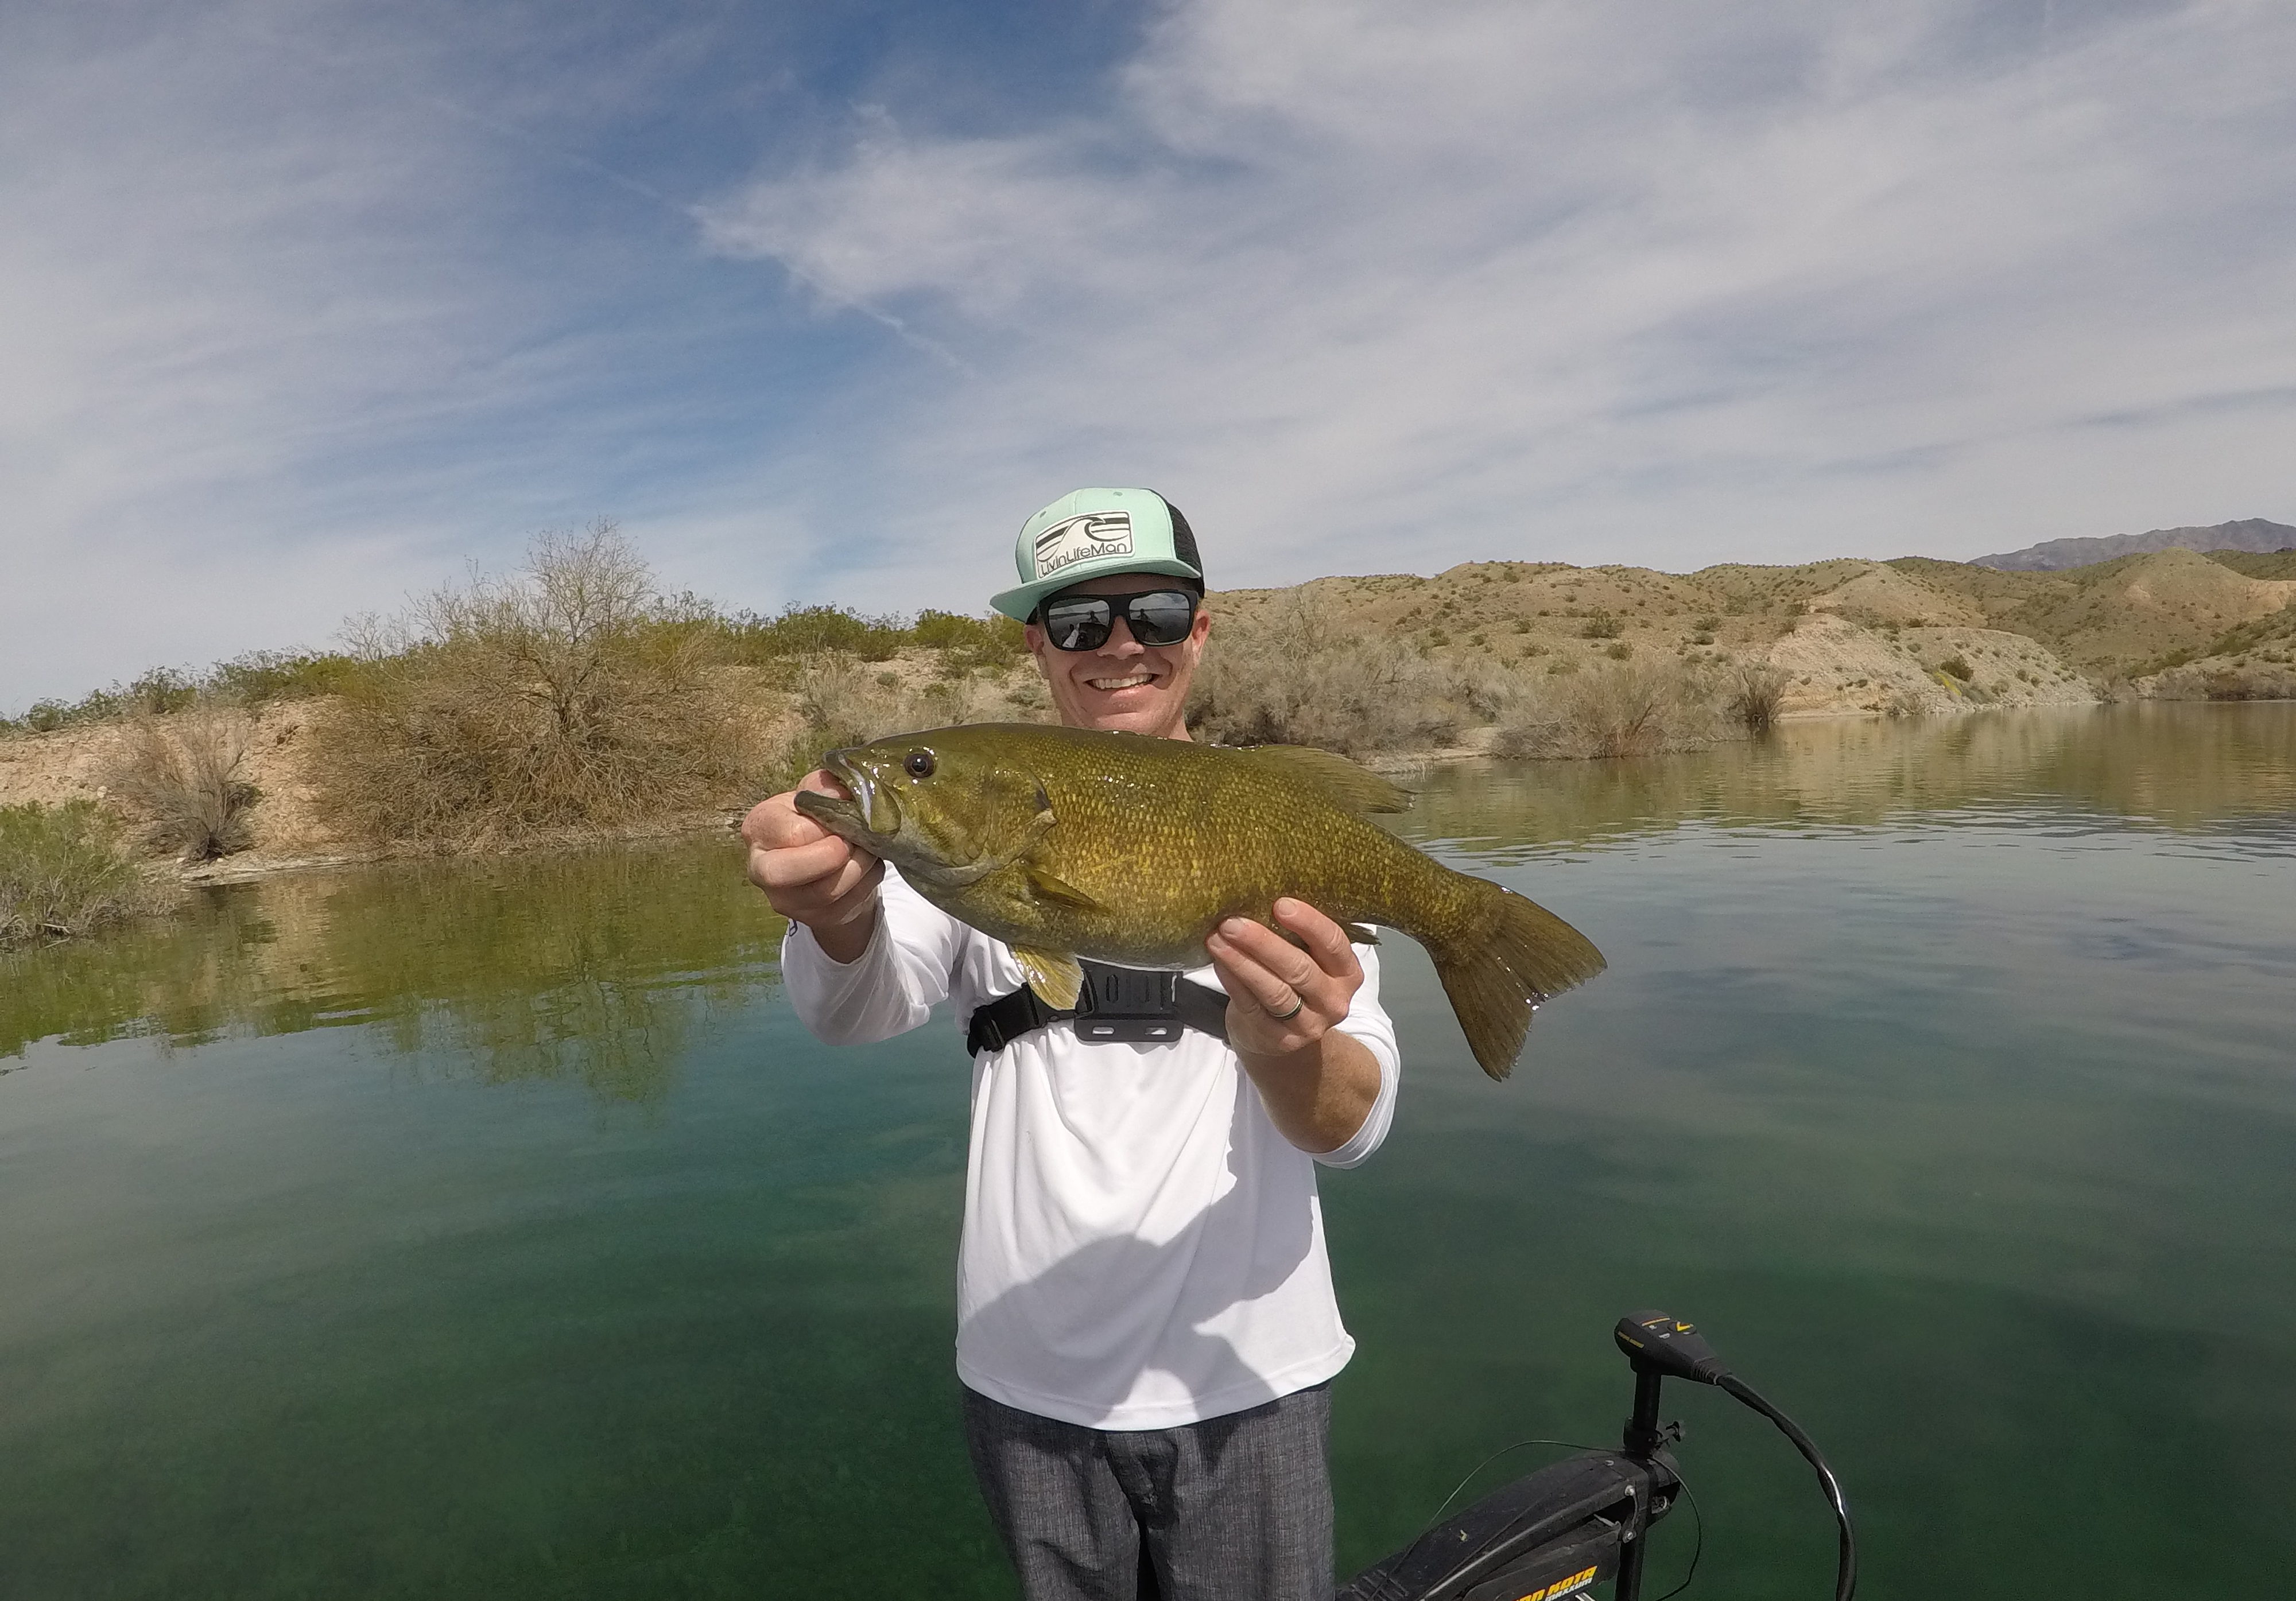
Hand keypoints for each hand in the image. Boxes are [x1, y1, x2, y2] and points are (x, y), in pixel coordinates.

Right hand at [740, 771, 883, 959]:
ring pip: (825, 891)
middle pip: (784, 874)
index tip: (838, 817)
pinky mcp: (814, 918)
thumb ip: (824, 786)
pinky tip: (869, 866)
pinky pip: (848, 903)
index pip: (790, 833)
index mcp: (758, 828)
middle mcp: (761, 869)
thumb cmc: (816, 819)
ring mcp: (786, 900)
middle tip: (851, 842)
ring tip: (867, 848)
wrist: (825, 856)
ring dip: (859, 866)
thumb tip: (839, 795)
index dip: (822, 826)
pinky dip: (869, 881)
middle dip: (829, 856)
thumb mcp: (816, 793)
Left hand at [1205, 898, 1364, 1058]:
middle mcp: (1333, 1001)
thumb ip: (1297, 936)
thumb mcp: (1309, 959)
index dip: (1309, 923)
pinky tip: (1218, 962)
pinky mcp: (1278, 1039)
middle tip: (1232, 922)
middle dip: (1263, 943)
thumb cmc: (1294, 981)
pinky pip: (1252, 1007)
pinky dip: (1233, 981)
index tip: (1280, 904)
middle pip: (1300, 969)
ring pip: (1274, 991)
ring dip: (1242, 961)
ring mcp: (1307, 1025)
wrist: (1284, 1035)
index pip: (1333, 943)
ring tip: (1217, 938)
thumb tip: (1260, 895)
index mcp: (1347, 972)